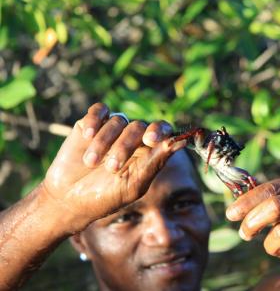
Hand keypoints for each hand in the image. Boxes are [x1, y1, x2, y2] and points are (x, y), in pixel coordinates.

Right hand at [41, 103, 184, 231]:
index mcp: (148, 151)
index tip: (150, 140)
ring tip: (90, 163)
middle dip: (124, 146)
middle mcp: (133, 137)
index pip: (163, 130)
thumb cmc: (106, 197)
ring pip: (118, 120)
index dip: (159, 131)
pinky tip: (86, 135)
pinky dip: (94, 120)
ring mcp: (112, 129)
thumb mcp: (133, 184)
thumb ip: (155, 162)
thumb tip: (181, 142)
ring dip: (104, 141)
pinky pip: (98, 110)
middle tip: (111, 168)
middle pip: (138, 126)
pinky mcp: (90, 123)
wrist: (68, 200)